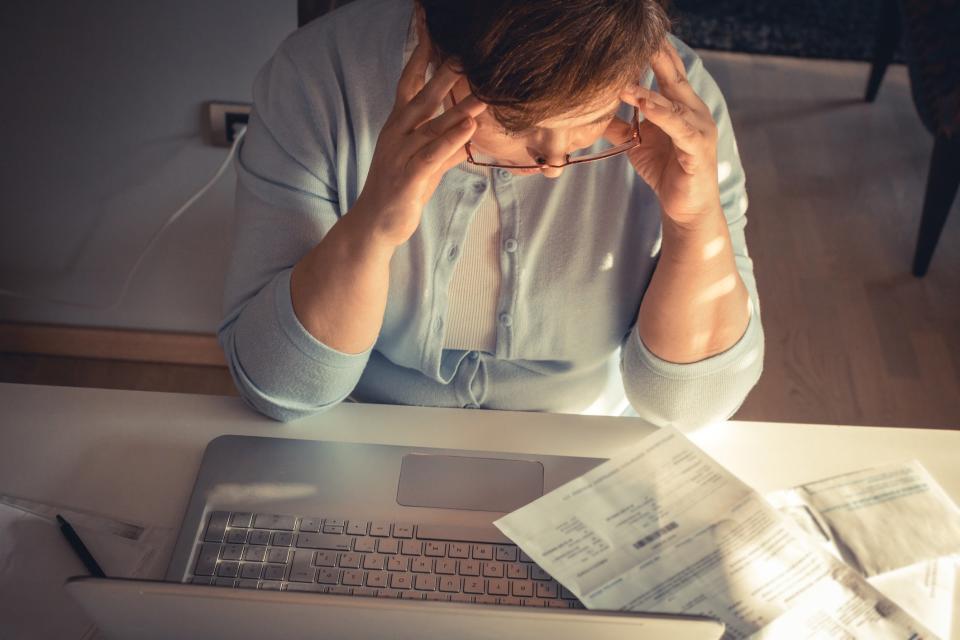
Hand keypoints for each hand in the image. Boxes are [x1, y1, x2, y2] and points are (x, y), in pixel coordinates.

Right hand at [353, 39, 486, 246]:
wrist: (375, 225)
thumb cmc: (401, 191)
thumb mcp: (427, 165)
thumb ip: (446, 148)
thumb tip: (468, 133)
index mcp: (399, 127)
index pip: (409, 85)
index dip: (420, 59)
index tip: (432, 34)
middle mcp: (397, 135)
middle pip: (421, 98)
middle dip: (442, 74)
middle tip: (463, 52)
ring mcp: (401, 155)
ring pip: (432, 126)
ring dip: (459, 108)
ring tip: (483, 92)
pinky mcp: (408, 177)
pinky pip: (432, 155)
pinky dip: (450, 140)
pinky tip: (468, 128)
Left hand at [606, 40, 720, 227]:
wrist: (685, 208)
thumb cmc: (665, 171)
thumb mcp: (638, 143)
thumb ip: (621, 123)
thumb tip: (594, 110)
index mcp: (682, 106)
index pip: (668, 72)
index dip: (654, 53)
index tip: (634, 36)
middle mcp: (694, 112)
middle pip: (675, 77)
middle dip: (657, 57)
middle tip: (639, 39)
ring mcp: (698, 129)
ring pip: (673, 102)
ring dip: (648, 91)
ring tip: (625, 82)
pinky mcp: (697, 149)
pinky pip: (679, 128)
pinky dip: (662, 115)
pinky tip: (646, 106)